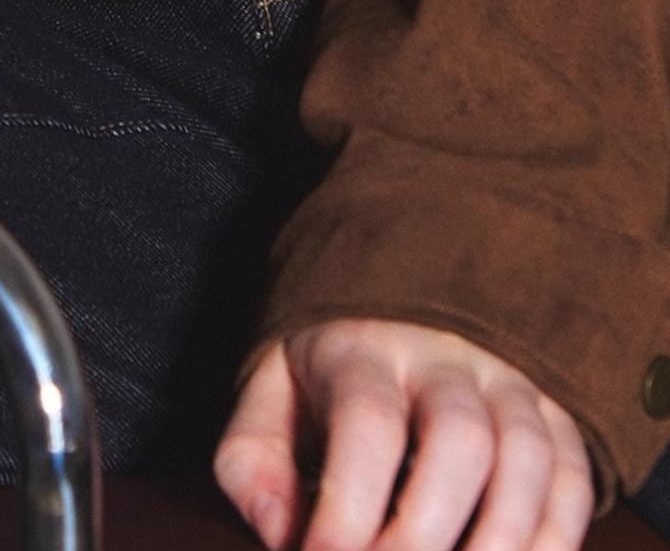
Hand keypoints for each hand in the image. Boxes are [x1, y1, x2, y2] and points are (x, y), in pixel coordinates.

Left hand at [212, 319, 596, 550]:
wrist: (400, 301)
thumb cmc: (329, 370)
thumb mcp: (270, 393)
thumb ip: (255, 463)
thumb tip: (281, 536)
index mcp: (362, 348)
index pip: (366, 422)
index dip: (348, 505)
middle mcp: (444, 357)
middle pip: (459, 438)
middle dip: (425, 531)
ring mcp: (508, 382)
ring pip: (529, 457)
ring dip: (501, 543)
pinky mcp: (553, 413)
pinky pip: (573, 477)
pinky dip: (553, 539)